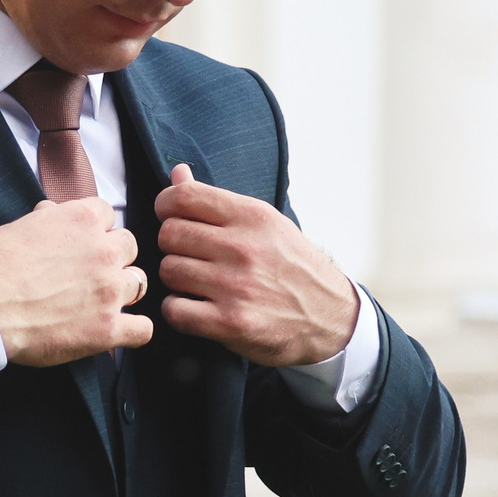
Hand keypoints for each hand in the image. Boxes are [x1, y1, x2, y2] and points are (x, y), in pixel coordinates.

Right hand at [0, 197, 153, 367]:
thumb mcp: (16, 227)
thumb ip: (45, 219)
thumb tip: (51, 212)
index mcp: (82, 220)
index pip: (108, 215)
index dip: (94, 230)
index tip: (81, 243)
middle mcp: (103, 251)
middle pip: (129, 247)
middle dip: (112, 258)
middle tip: (89, 273)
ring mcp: (109, 291)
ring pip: (139, 283)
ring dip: (122, 291)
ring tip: (98, 302)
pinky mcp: (107, 328)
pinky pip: (143, 330)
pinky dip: (132, 331)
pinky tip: (117, 330)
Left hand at [154, 165, 356, 365]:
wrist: (331, 317)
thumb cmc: (293, 267)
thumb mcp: (267, 224)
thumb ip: (218, 202)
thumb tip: (178, 174)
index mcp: (252, 217)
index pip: (183, 197)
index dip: (166, 206)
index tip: (172, 217)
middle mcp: (243, 248)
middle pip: (169, 234)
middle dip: (173, 245)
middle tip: (191, 256)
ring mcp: (235, 287)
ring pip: (168, 271)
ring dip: (176, 279)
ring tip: (199, 283)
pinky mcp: (229, 323)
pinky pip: (173, 309)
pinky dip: (177, 310)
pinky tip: (196, 307)